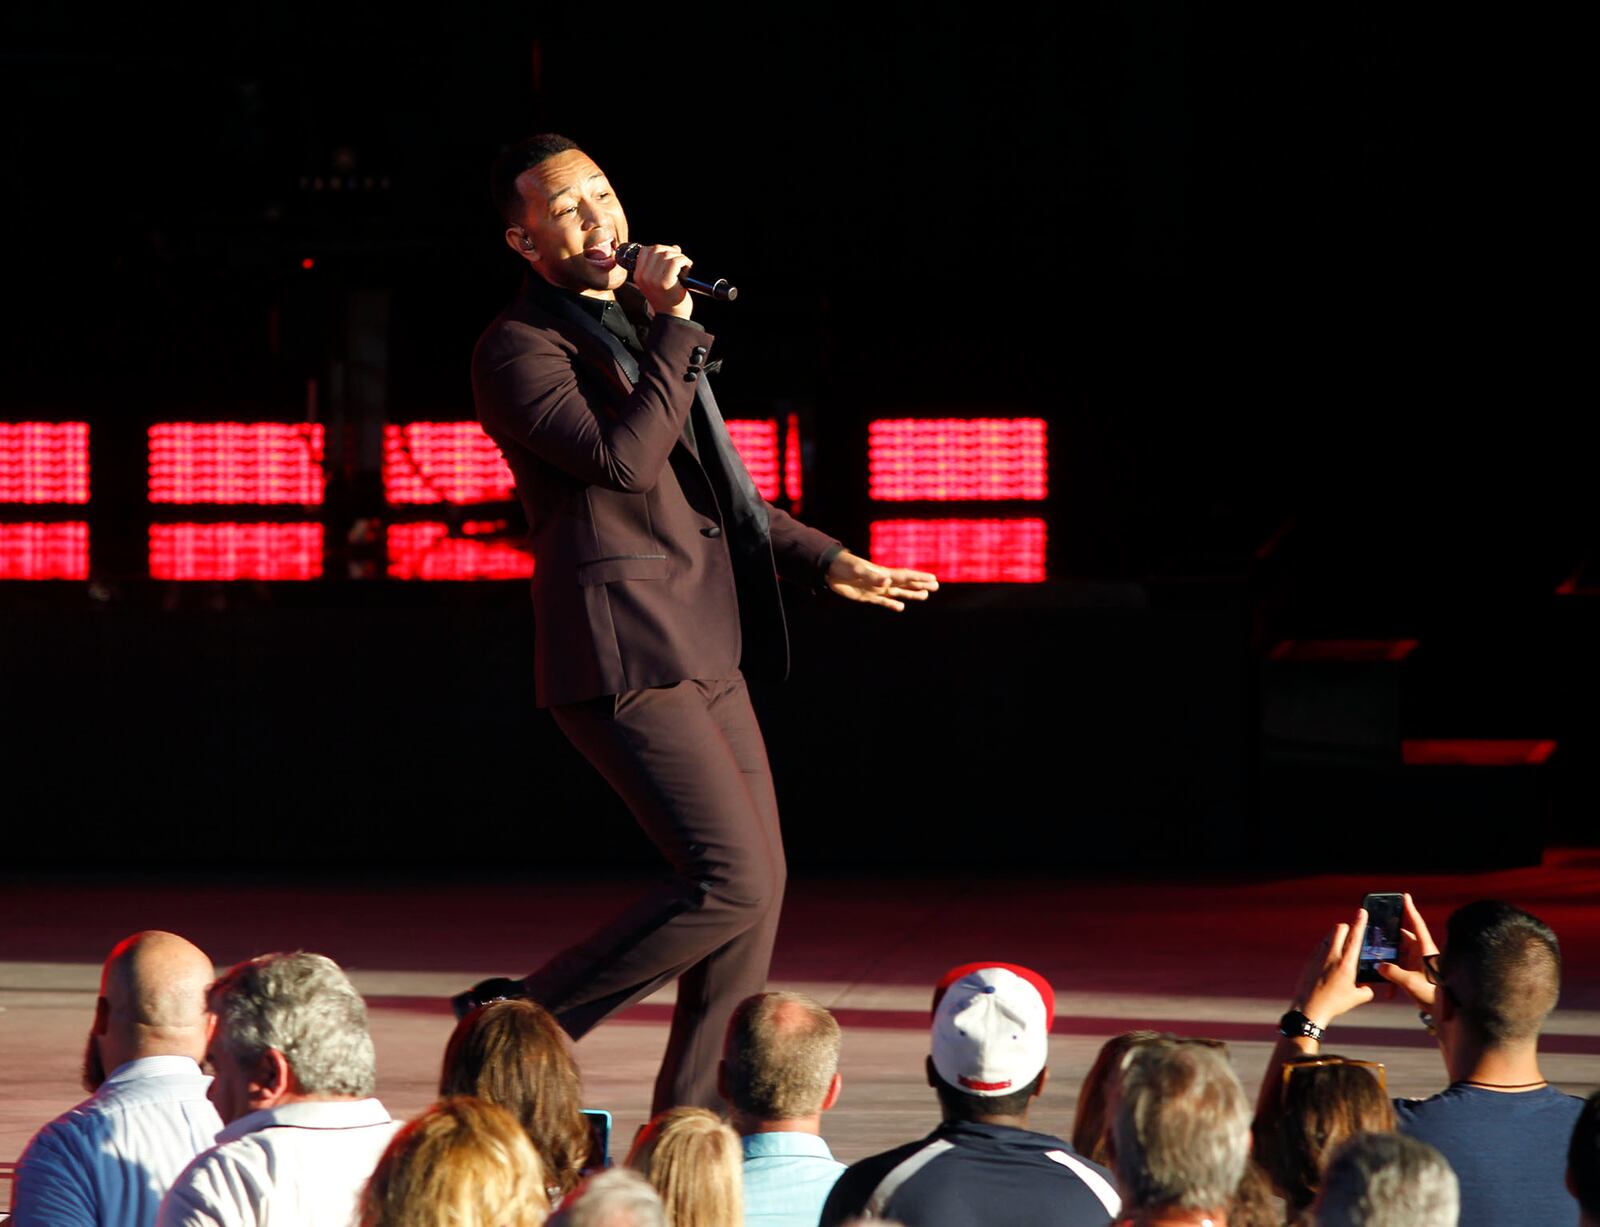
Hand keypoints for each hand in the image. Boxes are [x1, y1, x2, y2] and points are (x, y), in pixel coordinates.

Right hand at [632, 243, 693, 318]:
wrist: (672, 317)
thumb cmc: (668, 298)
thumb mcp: (659, 280)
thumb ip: (662, 263)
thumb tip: (675, 248)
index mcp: (638, 275)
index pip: (645, 250)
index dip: (660, 249)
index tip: (670, 255)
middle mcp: (643, 277)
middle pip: (656, 249)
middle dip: (670, 251)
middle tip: (680, 260)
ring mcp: (653, 280)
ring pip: (666, 254)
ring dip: (679, 256)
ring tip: (684, 265)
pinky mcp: (665, 282)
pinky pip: (675, 261)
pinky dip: (684, 261)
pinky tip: (688, 267)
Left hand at [824, 550, 938, 610]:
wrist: (829, 570)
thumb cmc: (843, 566)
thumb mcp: (857, 570)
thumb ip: (872, 576)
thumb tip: (888, 580)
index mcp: (882, 573)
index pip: (905, 576)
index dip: (919, 577)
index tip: (933, 578)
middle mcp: (882, 580)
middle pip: (905, 583)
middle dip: (920, 585)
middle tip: (936, 586)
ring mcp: (875, 588)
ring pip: (897, 592)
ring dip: (911, 594)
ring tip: (924, 596)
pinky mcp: (867, 596)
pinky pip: (883, 601)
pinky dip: (892, 604)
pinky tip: (901, 607)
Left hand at [1291, 906, 1374, 1028]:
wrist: (1309, 1008)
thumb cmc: (1334, 1004)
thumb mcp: (1356, 998)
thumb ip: (1367, 989)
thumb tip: (1367, 986)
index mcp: (1346, 963)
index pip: (1355, 937)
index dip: (1360, 922)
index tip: (1362, 911)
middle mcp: (1331, 956)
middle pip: (1339, 929)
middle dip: (1347, 927)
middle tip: (1352, 934)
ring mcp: (1318, 956)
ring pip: (1328, 936)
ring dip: (1336, 937)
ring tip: (1342, 947)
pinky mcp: (1309, 960)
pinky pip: (1320, 947)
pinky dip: (1327, 947)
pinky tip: (1330, 958)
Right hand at [1376, 891, 1438, 1009]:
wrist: (1447, 1016)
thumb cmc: (1435, 997)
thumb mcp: (1412, 984)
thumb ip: (1394, 973)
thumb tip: (1380, 966)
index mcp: (1425, 950)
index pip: (1417, 925)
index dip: (1410, 910)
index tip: (1405, 896)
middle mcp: (1422, 954)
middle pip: (1403, 938)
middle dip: (1389, 938)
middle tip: (1375, 933)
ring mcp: (1418, 964)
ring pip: (1399, 955)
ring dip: (1388, 961)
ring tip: (1375, 964)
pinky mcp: (1415, 974)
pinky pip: (1399, 969)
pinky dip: (1392, 977)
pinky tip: (1388, 991)